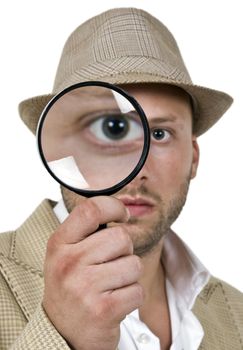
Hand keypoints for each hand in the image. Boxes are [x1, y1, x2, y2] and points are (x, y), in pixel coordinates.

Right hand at [42, 196, 143, 349]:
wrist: (63, 331)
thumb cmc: (71, 285)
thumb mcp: (66, 253)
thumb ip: (86, 231)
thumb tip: (119, 209)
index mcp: (59, 244)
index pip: (91, 210)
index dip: (113, 207)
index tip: (122, 215)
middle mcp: (69, 263)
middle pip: (121, 237)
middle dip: (124, 250)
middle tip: (110, 264)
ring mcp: (84, 287)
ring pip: (134, 264)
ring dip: (129, 275)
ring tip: (111, 285)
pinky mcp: (104, 310)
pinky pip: (138, 290)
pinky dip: (132, 296)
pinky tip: (115, 301)